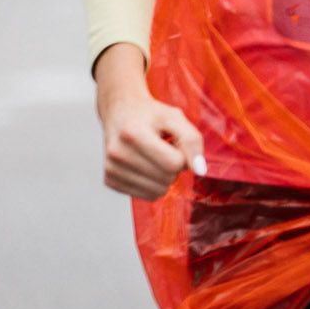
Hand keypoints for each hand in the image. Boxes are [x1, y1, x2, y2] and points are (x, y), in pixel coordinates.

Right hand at [93, 43, 204, 200]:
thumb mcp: (176, 118)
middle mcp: (117, 154)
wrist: (120, 112)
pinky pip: (147, 196)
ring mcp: (111, 169)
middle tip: (165, 148)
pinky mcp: (109, 181)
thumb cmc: (151, 115)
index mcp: (133, 134)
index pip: (173, 163)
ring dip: (165, 176)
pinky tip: (146, 165)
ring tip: (155, 156)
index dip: (183, 155)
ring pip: (158, 192)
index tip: (175, 143)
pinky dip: (153, 183)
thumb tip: (200, 171)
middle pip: (166, 179)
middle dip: (174, 166)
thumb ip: (192, 141)